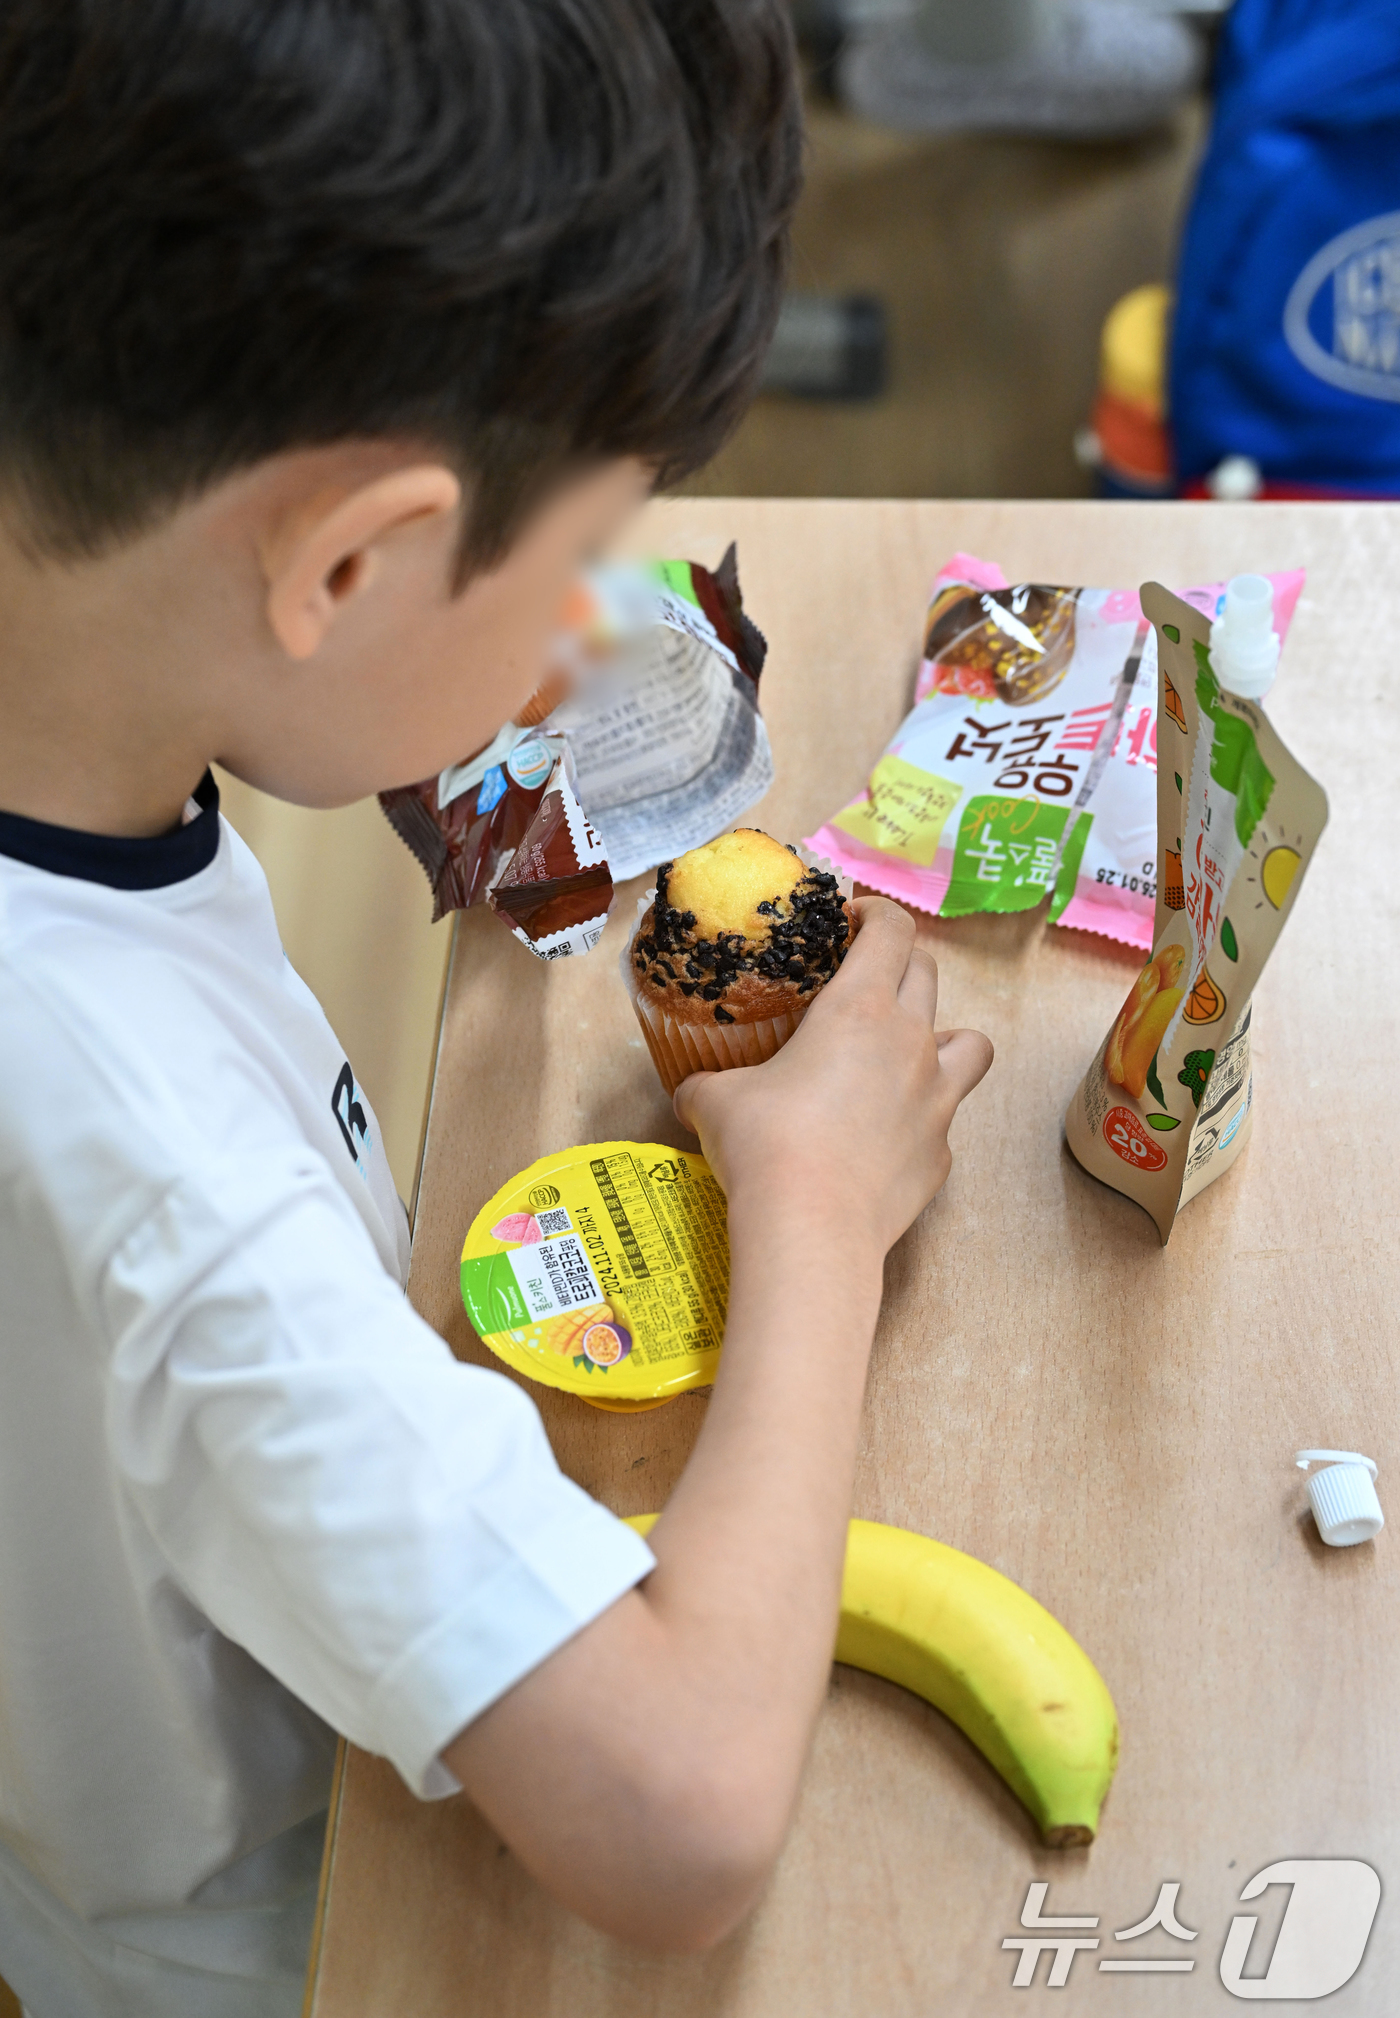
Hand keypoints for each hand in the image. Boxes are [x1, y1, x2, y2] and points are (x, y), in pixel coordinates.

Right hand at [674, 896, 992, 1256]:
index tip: (852, 921)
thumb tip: (687, 1092)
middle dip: (900, 964)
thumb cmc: (765, 1146)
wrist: (813, 1227)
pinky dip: (923, 1119)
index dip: (875, 914)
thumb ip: (708, 1085)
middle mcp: (910, 1041)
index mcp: (859, 1008)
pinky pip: (944, 1120)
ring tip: (909, 1053)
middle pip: (928, 974)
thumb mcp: (714, 1102)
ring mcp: (937, 1098)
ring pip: (971, 1042)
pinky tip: (887, 1138)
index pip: (891, 931)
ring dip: (945, 1035)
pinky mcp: (943, 1154)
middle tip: (866, 980)